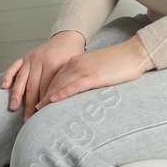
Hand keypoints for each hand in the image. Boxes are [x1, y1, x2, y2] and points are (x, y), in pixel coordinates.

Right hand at [2, 30, 85, 118]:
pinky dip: (8, 76)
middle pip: (32, 86)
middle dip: (29, 104)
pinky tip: (4, 86)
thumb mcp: (72, 69)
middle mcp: (39, 60)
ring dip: (17, 95)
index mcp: (52, 64)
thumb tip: (61, 106)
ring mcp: (31, 58)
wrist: (67, 38)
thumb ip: (65, 83)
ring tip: (13, 108)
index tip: (40, 117)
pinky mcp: (25, 56)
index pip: (45, 89)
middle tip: (27, 119)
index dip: (43, 104)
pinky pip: (14, 67)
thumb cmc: (72, 56)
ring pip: (22, 79)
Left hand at [40, 36, 154, 106]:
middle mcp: (76, 64)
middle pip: (53, 83)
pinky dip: (61, 93)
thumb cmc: (120, 64)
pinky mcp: (93, 76)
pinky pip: (73, 86)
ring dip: (47, 99)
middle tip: (31, 112)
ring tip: (37, 112)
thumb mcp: (98, 70)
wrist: (134, 54)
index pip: (55, 79)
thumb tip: (80, 93)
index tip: (36, 105)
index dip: (44, 93)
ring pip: (60, 85)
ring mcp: (84, 70)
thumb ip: (86, 78)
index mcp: (76, 62)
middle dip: (41, 98)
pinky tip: (52, 101)